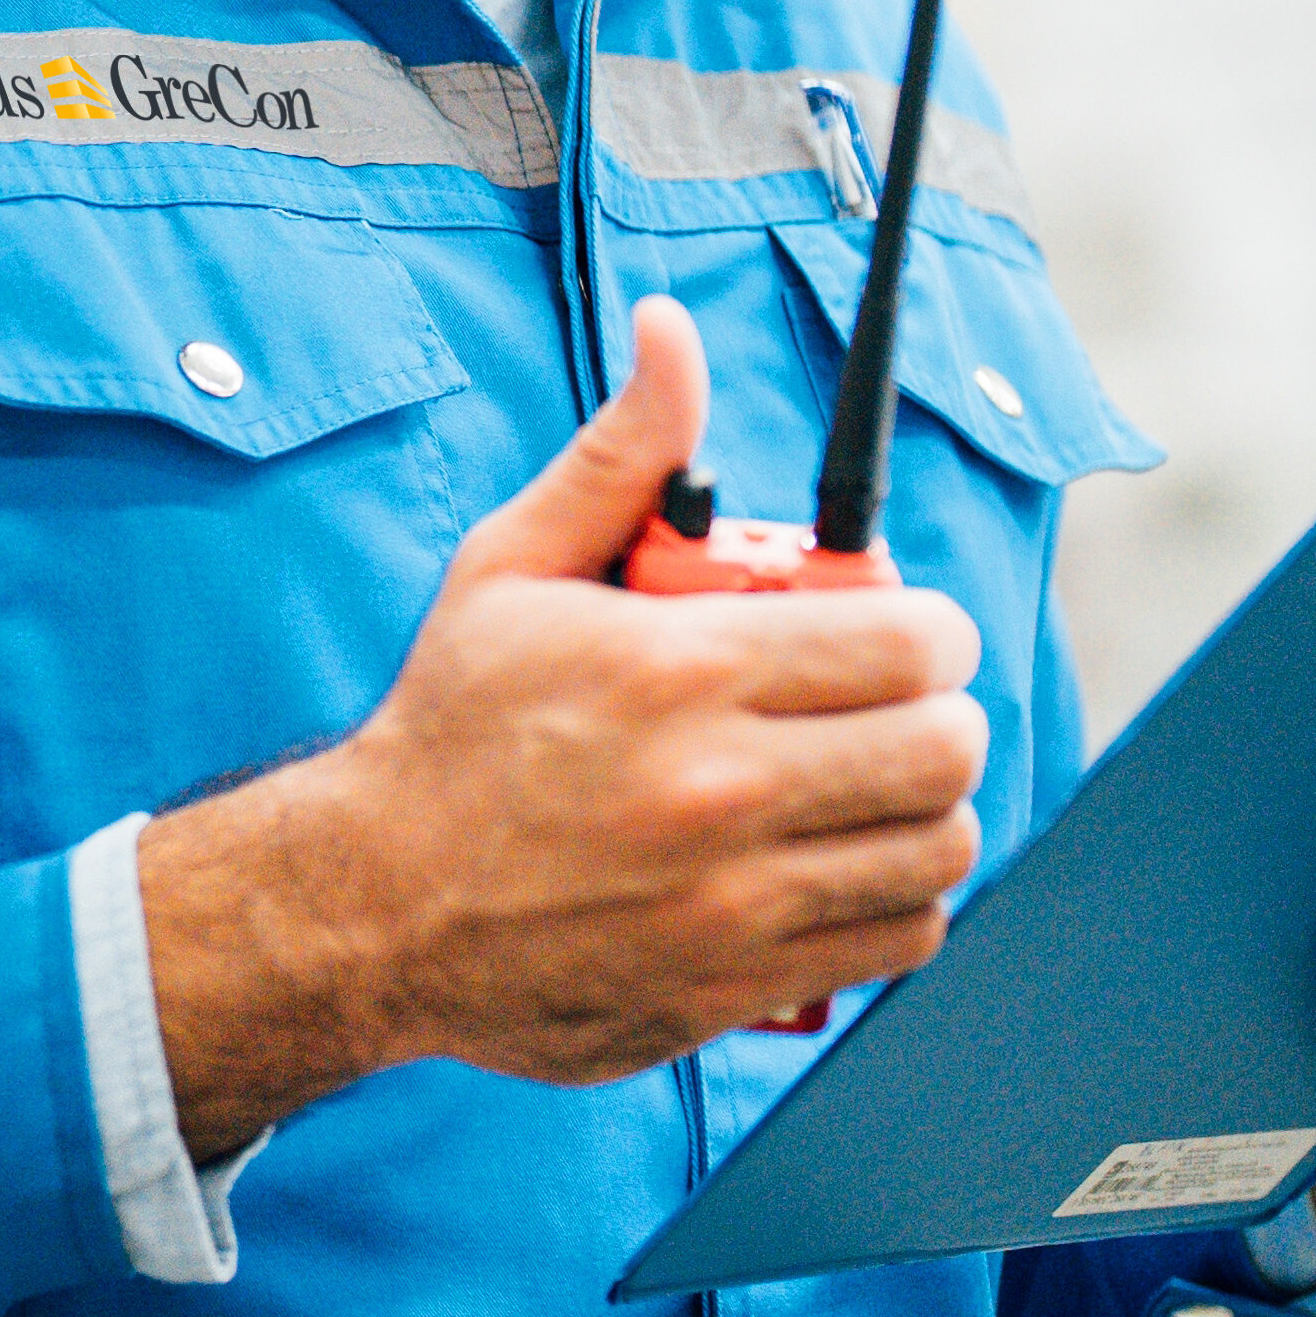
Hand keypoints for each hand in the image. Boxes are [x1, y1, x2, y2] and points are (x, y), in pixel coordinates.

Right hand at [142, 298, 992, 1156]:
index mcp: (676, 671)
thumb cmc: (449, 724)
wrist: (370, 904)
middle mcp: (717, 789)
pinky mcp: (737, 986)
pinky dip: (895, 898)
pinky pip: (900, 938)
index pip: (908, 641)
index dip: (930, 628)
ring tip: (866, 784)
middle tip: (890, 706)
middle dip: (937, 712)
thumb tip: (674, 330)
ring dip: (924, 807)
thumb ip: (622, 453)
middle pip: (946, 748)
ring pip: (939, 847)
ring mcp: (732, 901)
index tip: (901, 632)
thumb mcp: (511, 567)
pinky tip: (838, 862)